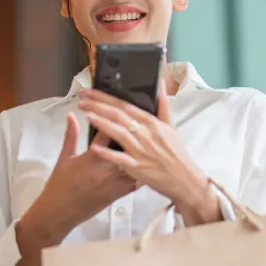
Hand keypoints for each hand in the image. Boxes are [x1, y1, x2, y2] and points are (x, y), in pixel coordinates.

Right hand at [14, 112, 137, 265]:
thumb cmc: (60, 184)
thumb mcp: (64, 158)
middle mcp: (106, 169)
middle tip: (139, 127)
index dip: (114, 120)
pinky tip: (146, 165)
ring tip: (148, 144)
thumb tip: (71, 115)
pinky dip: (142, 173)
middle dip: (133, 136)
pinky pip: (136, 182)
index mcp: (92, 157)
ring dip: (141, 154)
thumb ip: (70, 135)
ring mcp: (114, 182)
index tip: (120, 111)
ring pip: (135, 164)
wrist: (60, 211)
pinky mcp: (118, 194)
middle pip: (126, 147)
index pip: (108, 132)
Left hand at [78, 84, 221, 225]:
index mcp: (152, 123)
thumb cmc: (176, 153)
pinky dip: (107, 153)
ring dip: (101, 123)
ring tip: (86, 114)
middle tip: (82, 99)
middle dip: (98, 105)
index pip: (125, 105)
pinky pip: (120, 159)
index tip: (91, 91)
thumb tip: (161, 87)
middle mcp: (145, 134)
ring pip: (118, 133)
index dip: (106, 97)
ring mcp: (140, 151)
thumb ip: (163, 106)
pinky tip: (93, 148)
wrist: (183, 178)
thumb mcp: (171, 127)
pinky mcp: (137, 167)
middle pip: (118, 115)